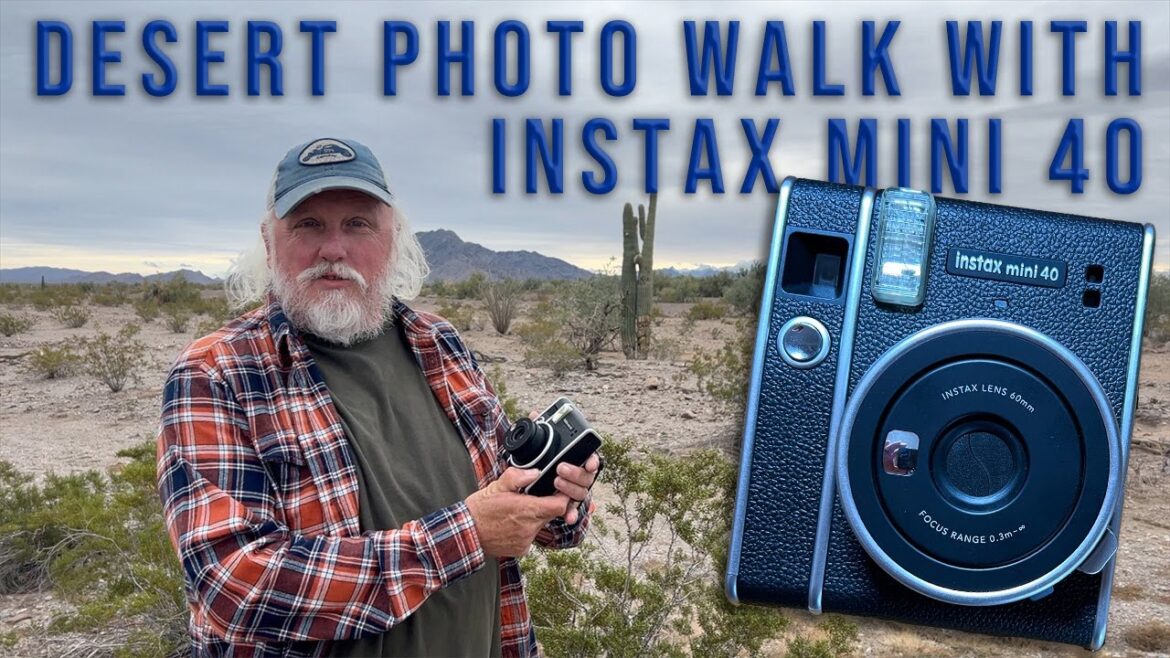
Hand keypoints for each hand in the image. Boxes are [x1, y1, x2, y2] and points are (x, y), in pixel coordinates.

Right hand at [465, 467, 573, 557]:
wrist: (466, 534)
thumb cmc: (479, 510)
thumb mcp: (496, 486)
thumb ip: (517, 477)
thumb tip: (535, 473)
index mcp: (526, 510)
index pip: (559, 506)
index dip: (562, 498)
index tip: (557, 491)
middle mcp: (529, 528)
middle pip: (550, 515)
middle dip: (545, 505)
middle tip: (531, 498)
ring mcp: (526, 541)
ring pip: (540, 526)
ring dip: (534, 518)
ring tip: (516, 512)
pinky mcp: (521, 550)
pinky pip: (531, 537)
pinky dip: (525, 530)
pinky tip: (511, 525)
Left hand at [526, 411, 600, 526]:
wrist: (525, 487)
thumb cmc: (536, 462)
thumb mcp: (534, 446)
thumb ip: (537, 430)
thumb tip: (534, 415)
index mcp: (575, 460)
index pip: (590, 459)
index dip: (592, 460)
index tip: (589, 462)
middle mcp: (578, 476)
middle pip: (586, 476)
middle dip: (575, 472)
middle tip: (560, 468)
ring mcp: (574, 491)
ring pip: (581, 492)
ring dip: (571, 489)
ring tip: (556, 483)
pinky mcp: (567, 505)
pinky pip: (573, 511)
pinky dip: (572, 514)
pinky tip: (568, 517)